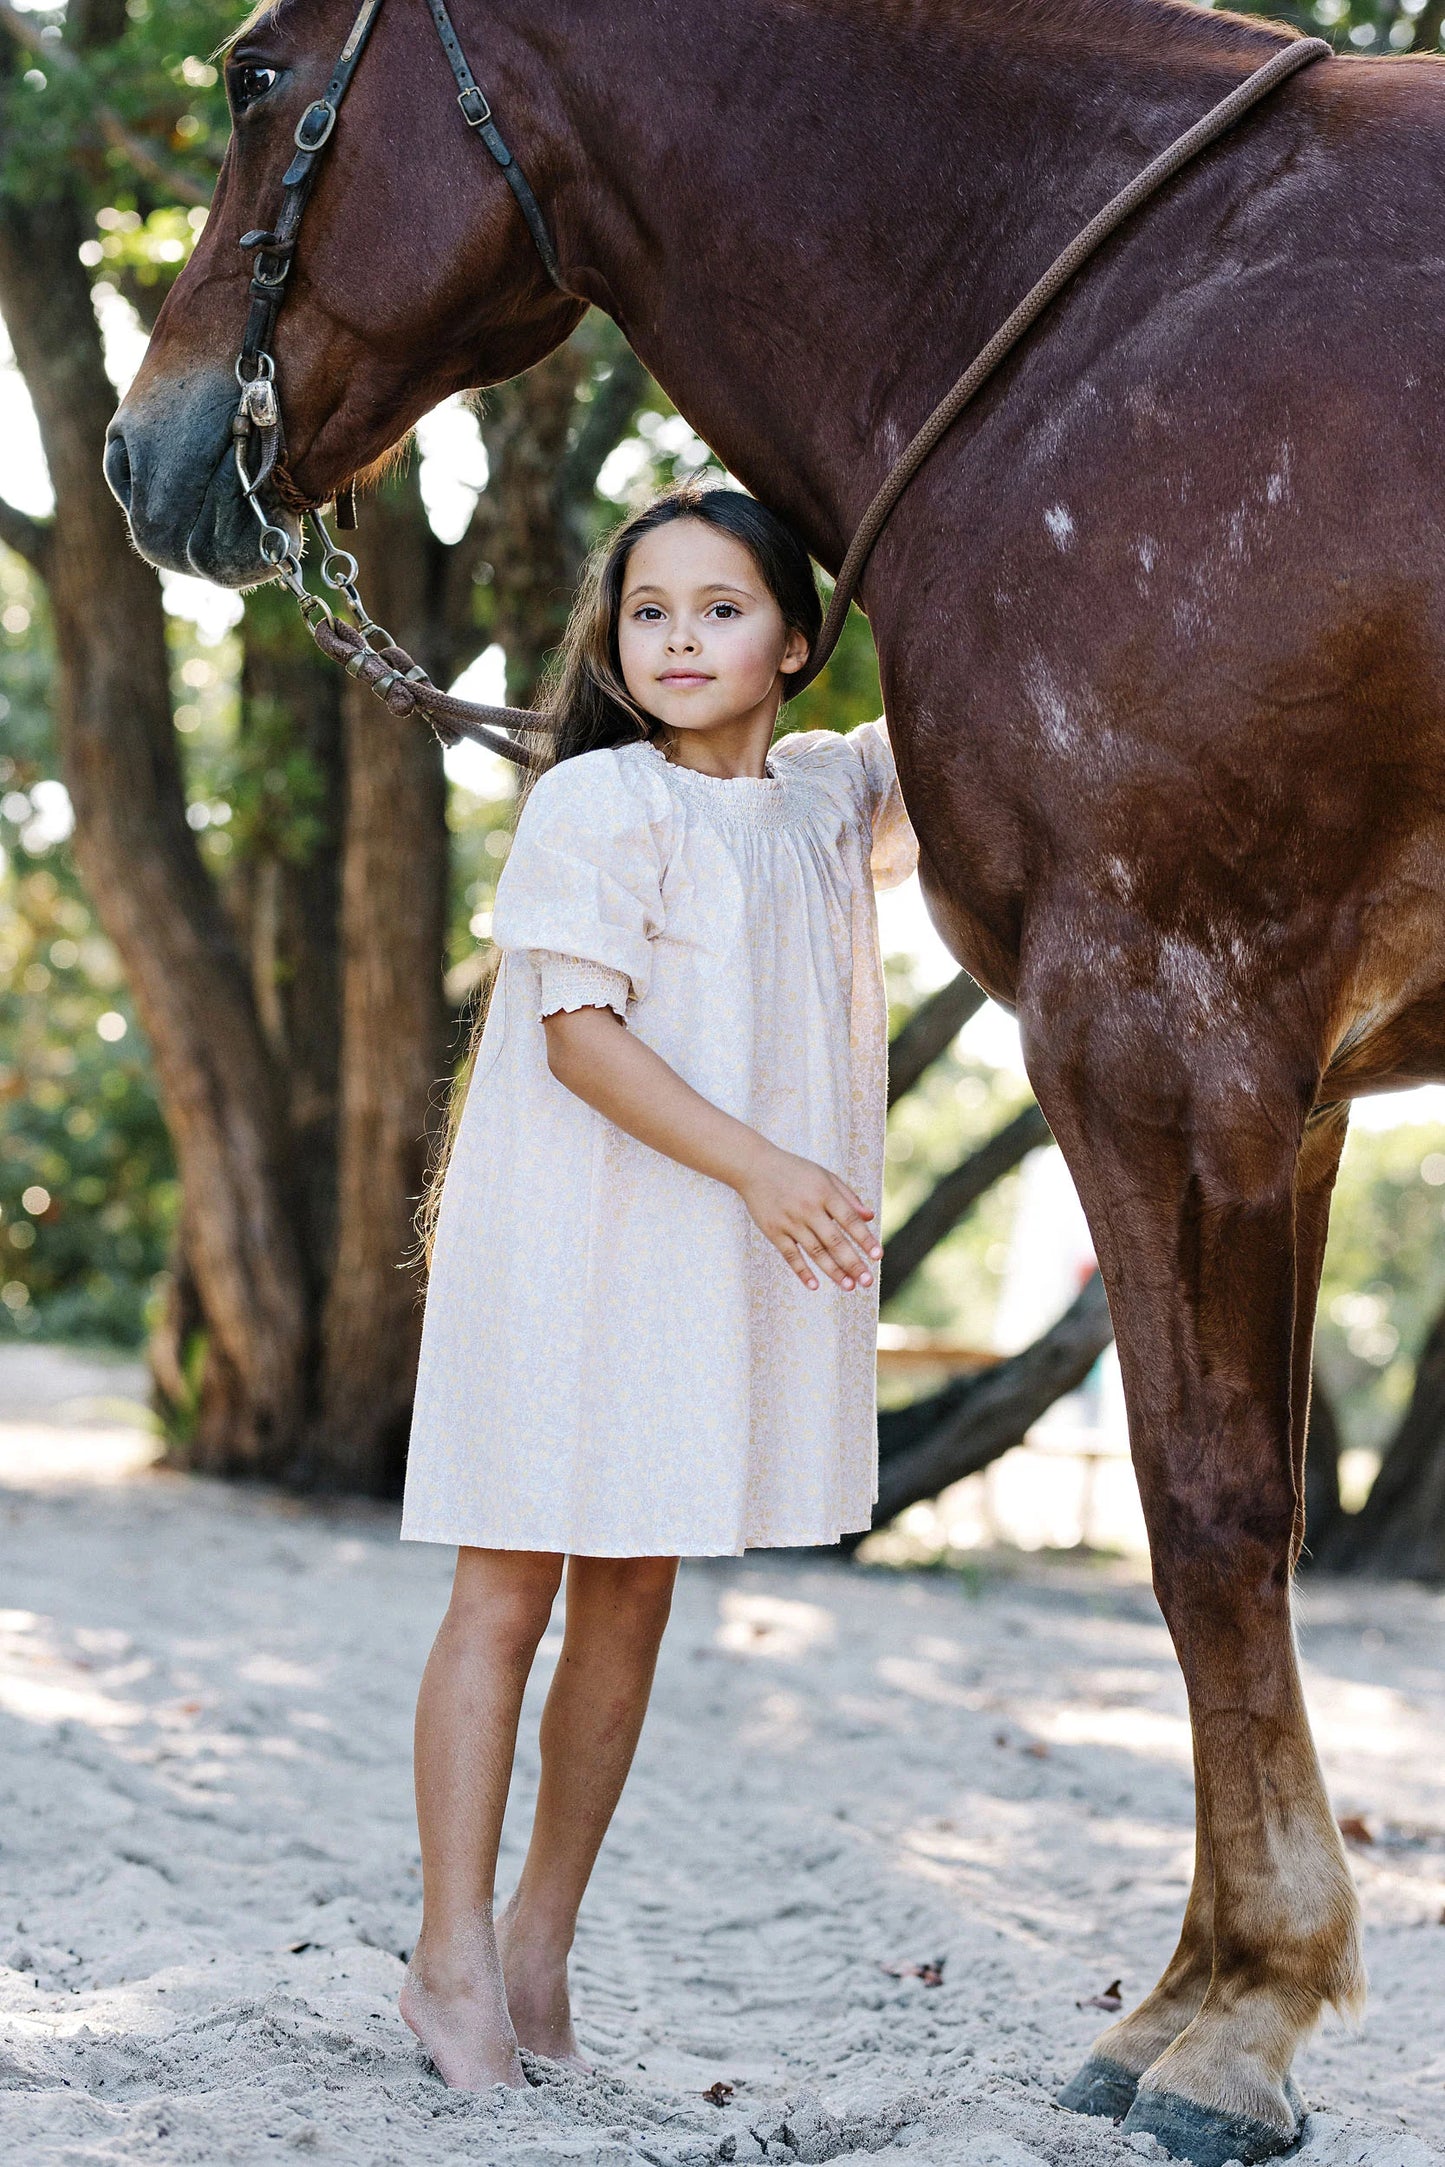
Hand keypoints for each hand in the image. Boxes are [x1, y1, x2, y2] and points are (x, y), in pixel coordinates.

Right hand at [736, 1145, 882, 1291]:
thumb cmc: (795, 1171)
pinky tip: (814, 1285)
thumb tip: (870, 1217)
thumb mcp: (824, 1176)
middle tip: (867, 1281)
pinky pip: (790, 1255)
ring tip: (849, 1286)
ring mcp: (790, 1221)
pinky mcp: (773, 1231)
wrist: (754, 1167)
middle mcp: (808, 1208)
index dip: (865, 1239)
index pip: (850, 1220)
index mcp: (824, 1193)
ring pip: (815, 1252)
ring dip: (833, 1271)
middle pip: (835, 1241)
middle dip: (853, 1263)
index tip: (878, 1256)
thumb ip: (848, 1197)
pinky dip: (802, 1271)